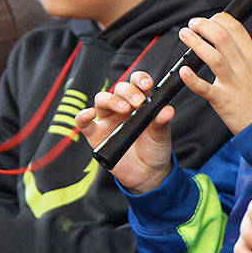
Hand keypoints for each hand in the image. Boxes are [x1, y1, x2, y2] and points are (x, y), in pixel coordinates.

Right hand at [76, 72, 174, 192]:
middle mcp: (122, 107)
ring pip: (102, 100)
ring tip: (124, 109)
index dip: (140, 80)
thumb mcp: (161, 135)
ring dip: (112, 100)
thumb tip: (168, 110)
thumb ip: (162, 122)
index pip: (137, 83)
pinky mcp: (95, 134)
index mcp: (140, 103)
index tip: (147, 85)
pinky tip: (89, 114)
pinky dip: (83, 116)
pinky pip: (84, 123)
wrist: (147, 172)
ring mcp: (107, 119)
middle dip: (129, 91)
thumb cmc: (154, 148)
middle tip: (139, 102)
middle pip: (119, 89)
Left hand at [176, 13, 251, 133]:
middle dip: (204, 25)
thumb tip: (232, 41)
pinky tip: (183, 71)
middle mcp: (243, 66)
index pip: (236, 28)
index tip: (210, 19)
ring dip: (195, 42)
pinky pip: (205, 87)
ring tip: (184, 34)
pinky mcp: (222, 100)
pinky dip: (192, 79)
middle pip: (222, 37)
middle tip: (193, 24)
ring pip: (212, 56)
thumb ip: (246, 56)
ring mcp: (233, 82)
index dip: (220, 19)